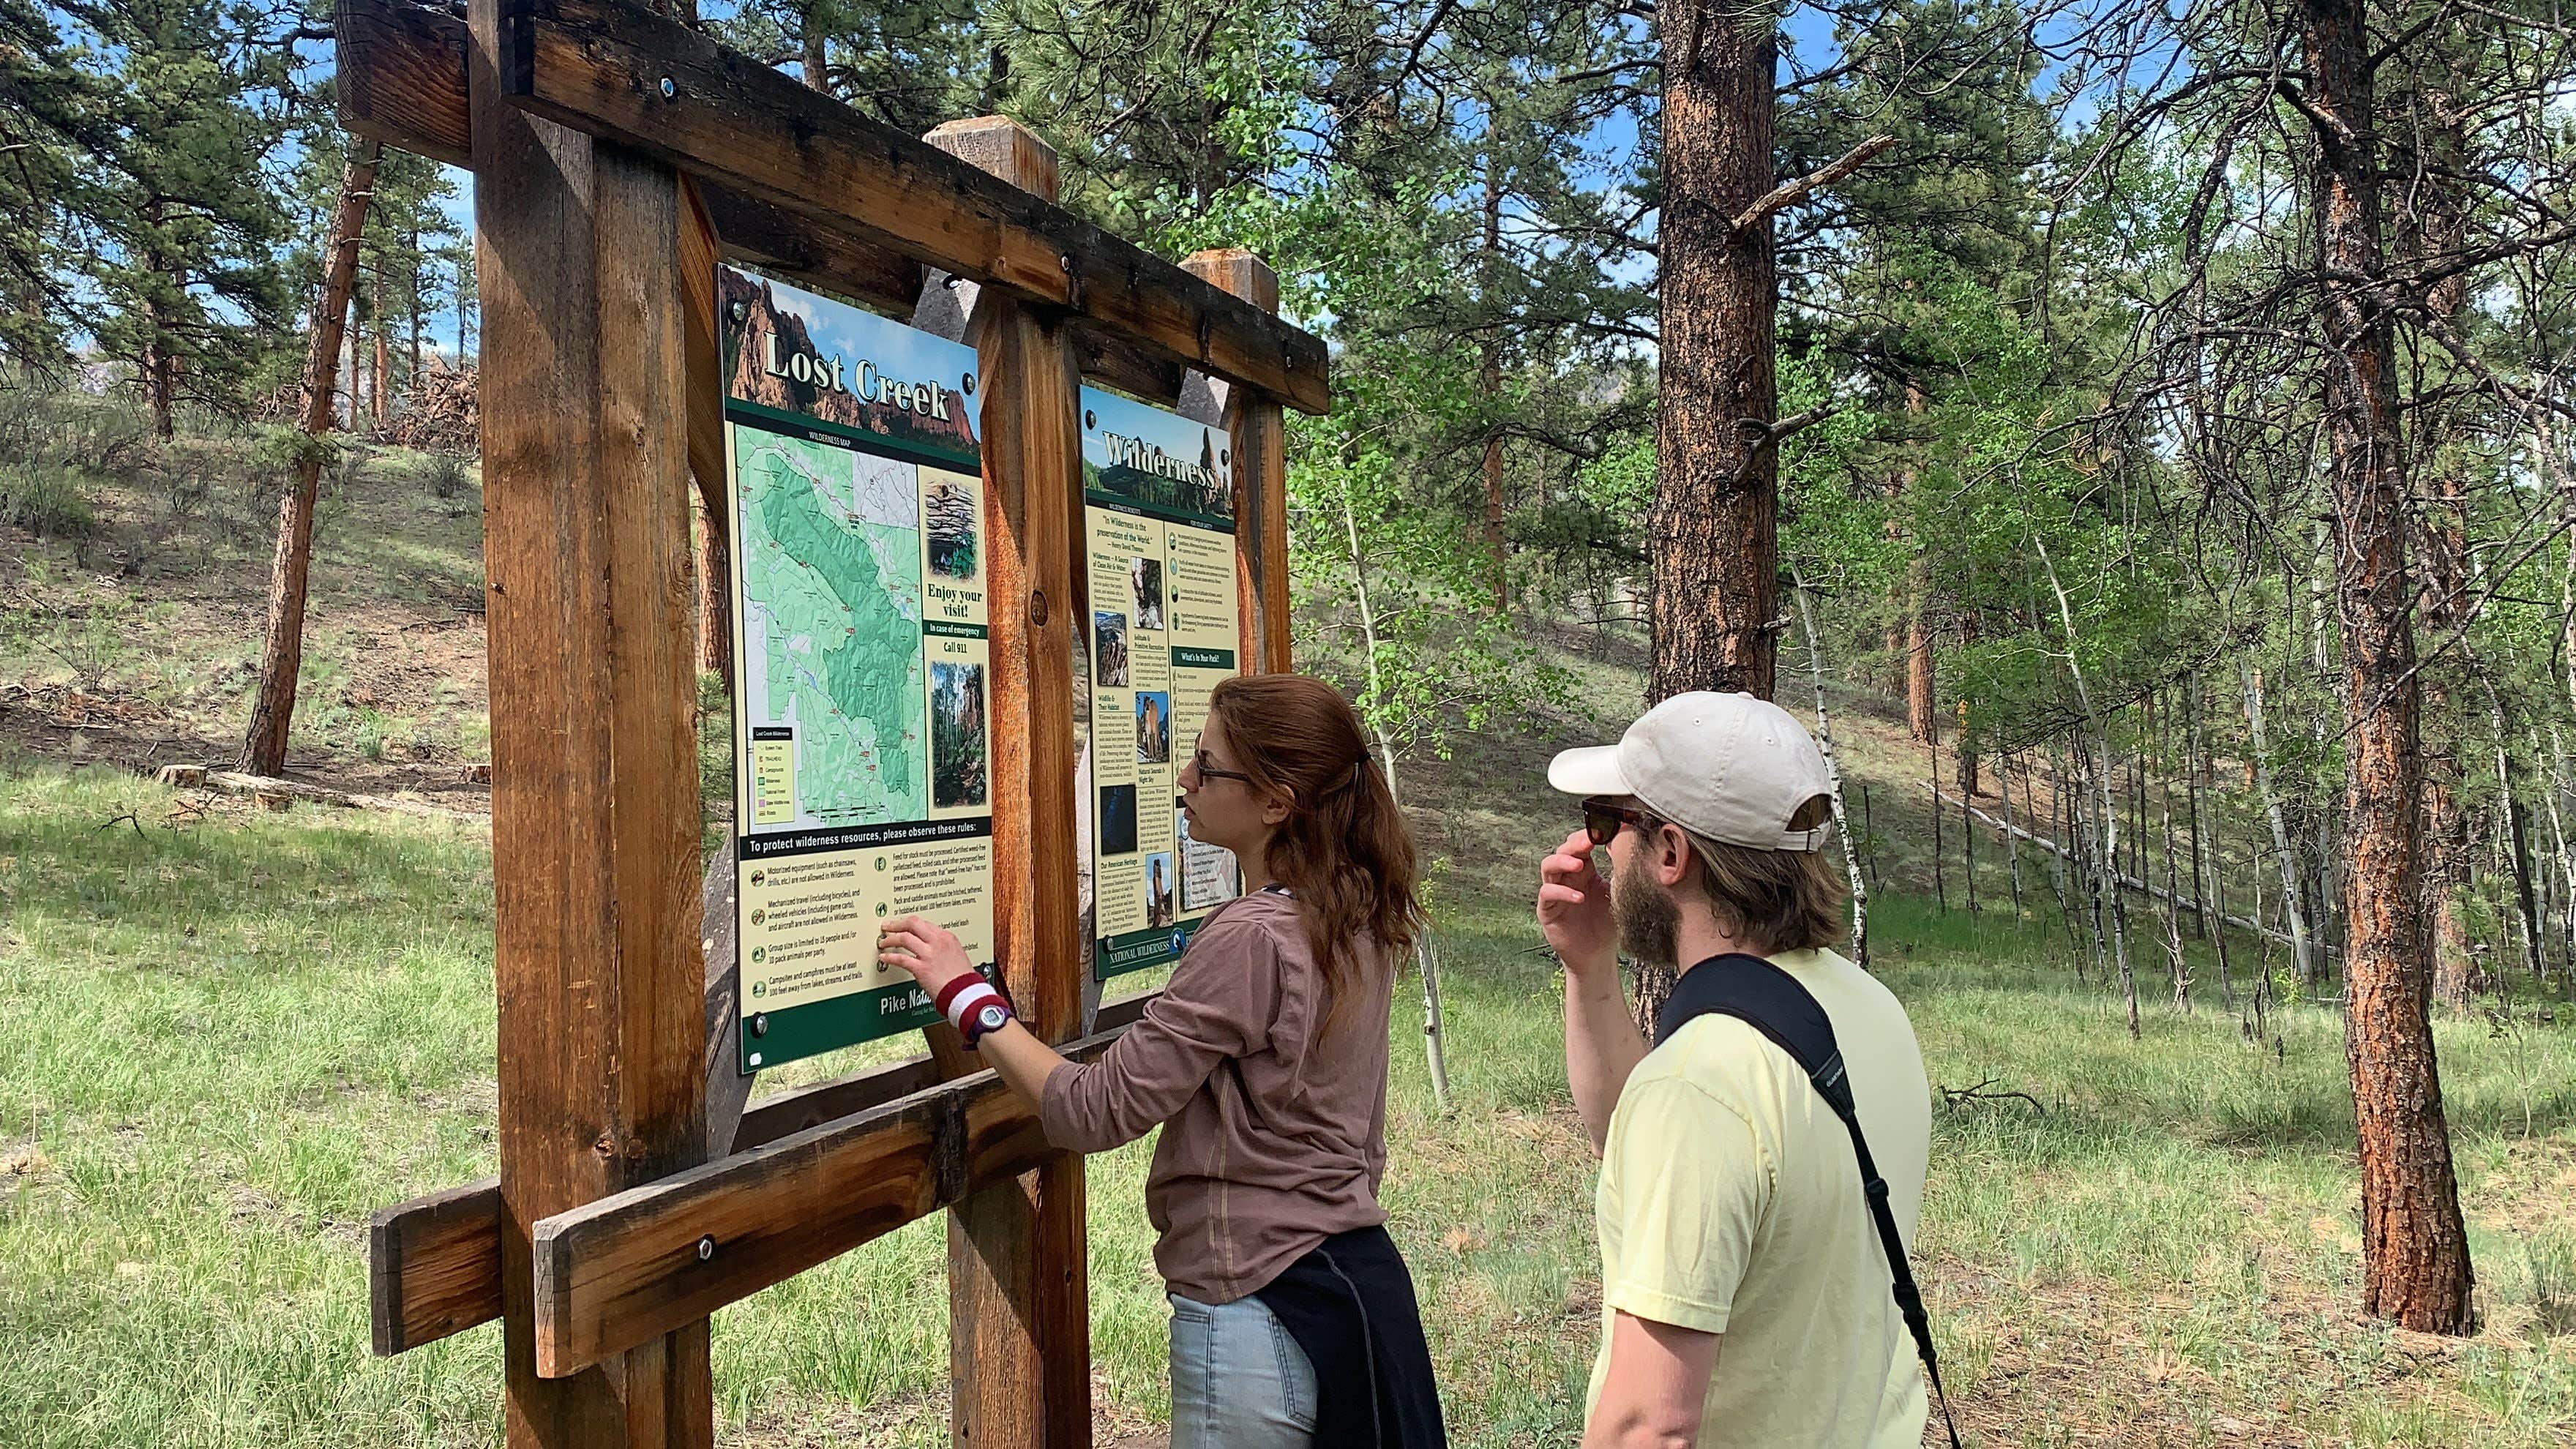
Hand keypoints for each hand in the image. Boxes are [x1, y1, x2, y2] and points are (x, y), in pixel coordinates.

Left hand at [876, 916, 976, 998]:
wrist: (966, 992)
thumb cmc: (963, 978)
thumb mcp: (956, 953)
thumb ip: (941, 947)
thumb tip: (928, 945)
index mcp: (947, 937)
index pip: (924, 923)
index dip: (909, 923)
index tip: (902, 925)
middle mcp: (938, 942)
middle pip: (913, 924)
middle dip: (897, 924)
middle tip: (888, 926)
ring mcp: (929, 954)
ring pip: (904, 938)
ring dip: (890, 939)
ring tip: (884, 942)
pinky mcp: (922, 968)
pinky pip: (901, 959)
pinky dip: (889, 957)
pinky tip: (884, 958)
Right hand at [1538, 828, 1617, 977]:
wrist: (1598, 955)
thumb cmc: (1608, 924)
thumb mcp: (1618, 894)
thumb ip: (1620, 873)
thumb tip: (1627, 847)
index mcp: (1585, 871)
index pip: (1580, 846)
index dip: (1587, 836)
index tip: (1602, 830)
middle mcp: (1567, 878)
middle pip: (1563, 851)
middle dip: (1575, 844)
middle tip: (1589, 840)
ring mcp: (1555, 893)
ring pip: (1549, 866)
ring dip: (1563, 861)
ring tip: (1579, 864)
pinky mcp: (1547, 910)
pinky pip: (1547, 894)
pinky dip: (1561, 892)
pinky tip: (1578, 897)